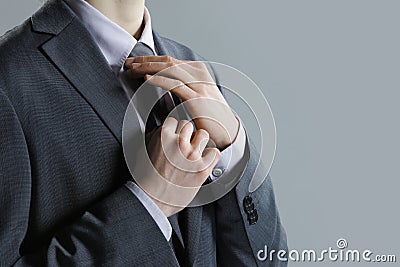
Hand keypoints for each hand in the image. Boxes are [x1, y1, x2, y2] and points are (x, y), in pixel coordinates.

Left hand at [125, 56, 239, 149]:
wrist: (226, 129)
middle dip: (144, 61)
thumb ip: (183, 83)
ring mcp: (199, 84)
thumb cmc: (209, 114)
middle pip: (166, 61)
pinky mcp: (197, 97)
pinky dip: (159, 80)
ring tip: (131, 69)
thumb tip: (163, 79)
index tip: (133, 63)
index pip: (168, 60)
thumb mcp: (197, 93)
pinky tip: (146, 79)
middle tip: (127, 64)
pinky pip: (174, 85)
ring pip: (169, 69)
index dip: (148, 59)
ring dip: (147, 68)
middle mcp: (199, 73)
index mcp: (198, 70)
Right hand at [135, 117, 219, 216]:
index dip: (174, 130)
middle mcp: (178, 143)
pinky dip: (211, 156)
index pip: (174, 121)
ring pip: (203, 134)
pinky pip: (215, 153)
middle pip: (189, 125)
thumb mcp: (145, 151)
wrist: (151, 200)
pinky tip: (204, 160)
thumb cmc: (147, 179)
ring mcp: (191, 155)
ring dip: (199, 142)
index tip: (175, 137)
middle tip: (184, 145)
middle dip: (186, 135)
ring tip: (195, 151)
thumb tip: (163, 130)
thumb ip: (155, 137)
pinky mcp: (202, 168)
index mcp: (162, 137)